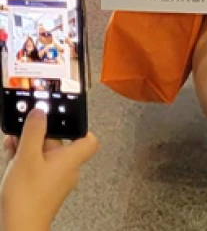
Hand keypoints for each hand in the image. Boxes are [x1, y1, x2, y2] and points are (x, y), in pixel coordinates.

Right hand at [1, 110, 97, 230]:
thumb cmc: (27, 201)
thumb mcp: (27, 157)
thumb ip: (34, 132)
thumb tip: (40, 112)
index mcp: (71, 159)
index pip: (88, 138)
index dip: (78, 125)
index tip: (64, 115)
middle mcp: (66, 170)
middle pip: (59, 143)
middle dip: (39, 135)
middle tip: (24, 130)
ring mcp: (54, 181)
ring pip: (44, 155)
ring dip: (29, 147)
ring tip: (13, 144)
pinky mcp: (42, 191)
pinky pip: (37, 168)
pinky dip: (25, 160)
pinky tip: (12, 158)